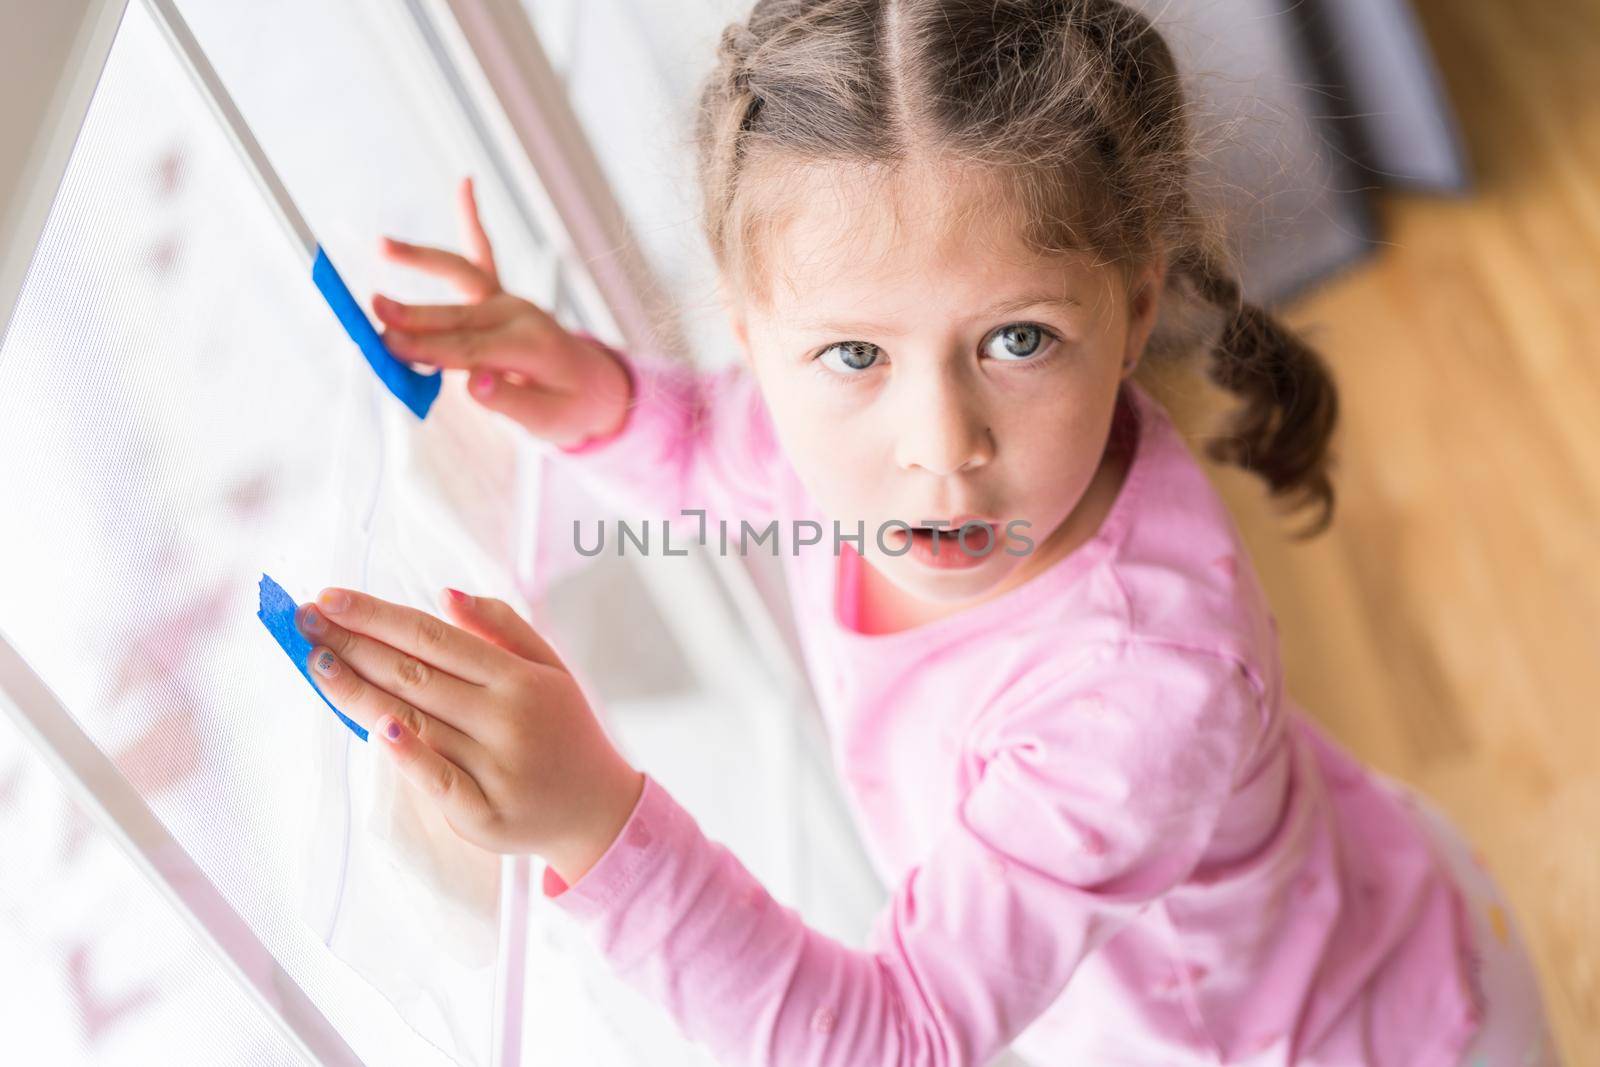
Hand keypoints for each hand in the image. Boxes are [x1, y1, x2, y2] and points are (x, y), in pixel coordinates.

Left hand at [294, 585, 644, 883]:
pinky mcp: (485, 815)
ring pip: (414, 722)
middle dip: (353, 644)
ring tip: (315, 662)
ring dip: (357, 691)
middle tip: (302, 621)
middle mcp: (508, 719)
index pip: (434, 638)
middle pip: (415, 675)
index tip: (329, 597)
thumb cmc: (565, 731)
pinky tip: (373, 726)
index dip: (377, 616)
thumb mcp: (550, 669)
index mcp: (519, 679)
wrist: (599, 811)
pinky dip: (407, 755)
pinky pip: (438, 781)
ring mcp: (496, 768)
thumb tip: (443, 594)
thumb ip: (502, 628)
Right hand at [373, 176, 631, 449]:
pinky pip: (483, 253)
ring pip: (462, 276)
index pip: (470, 350)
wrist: (596, 386)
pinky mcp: (500, 295)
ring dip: (422, 260)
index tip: (389, 346)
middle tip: (375, 315)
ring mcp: (509, 300)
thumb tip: (473, 383)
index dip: (428, 349)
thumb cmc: (569, 407)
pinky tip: (466, 183)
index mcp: (531, 347)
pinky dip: (472, 218)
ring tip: (383, 246)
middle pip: (459, 316)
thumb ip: (509, 401)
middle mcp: (520, 315)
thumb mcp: (547, 419)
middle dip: (414, 315)